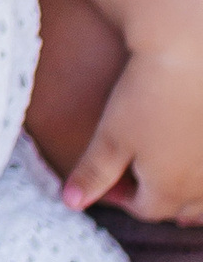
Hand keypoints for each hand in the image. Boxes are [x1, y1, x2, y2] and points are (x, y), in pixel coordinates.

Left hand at [59, 44, 202, 224]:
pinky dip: (202, 170)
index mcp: (168, 192)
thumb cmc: (146, 96)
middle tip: (137, 173)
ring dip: (186, 188)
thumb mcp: (110, 137)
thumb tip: (72, 202)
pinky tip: (191, 151)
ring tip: (169, 167)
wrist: (190, 53)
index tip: (108, 178)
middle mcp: (202, 187)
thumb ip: (93, 174)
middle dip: (156, 195)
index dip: (122, 195)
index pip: (143, 208)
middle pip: (177, 206)